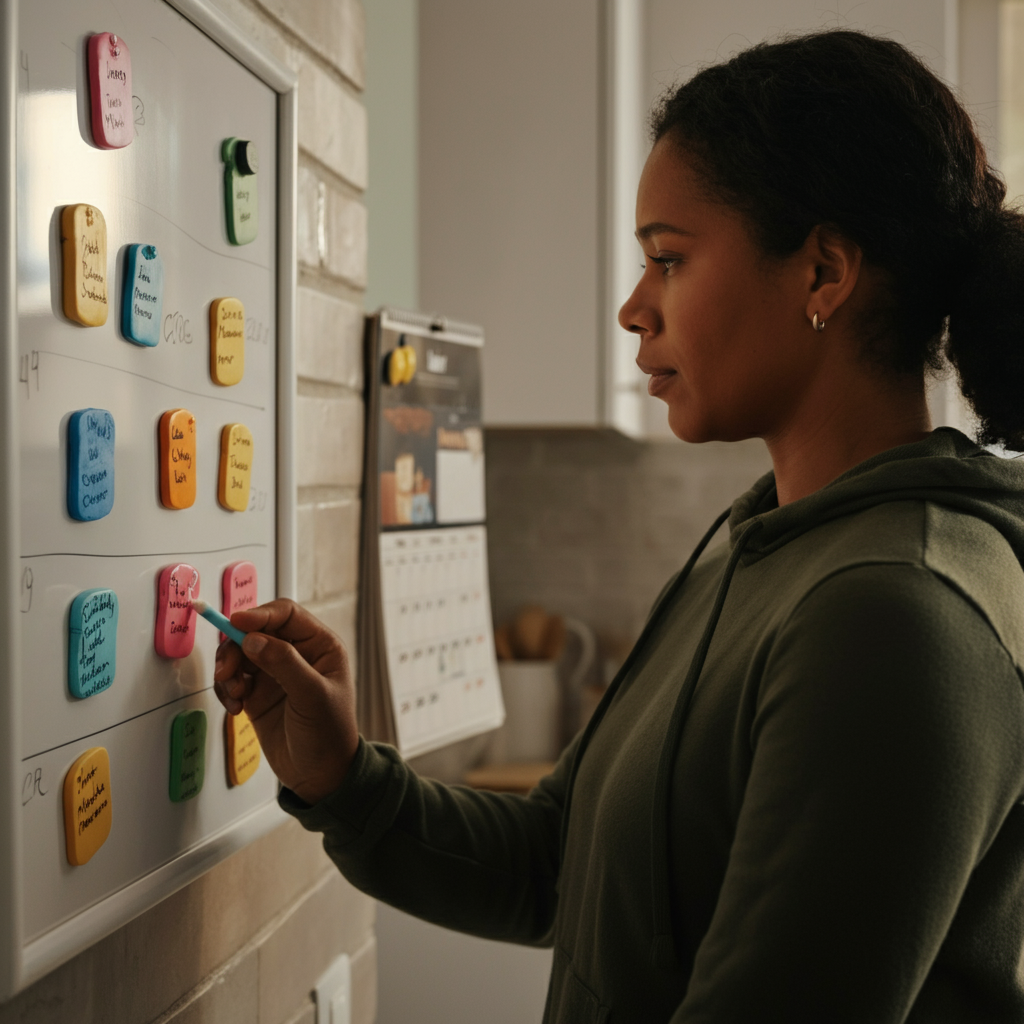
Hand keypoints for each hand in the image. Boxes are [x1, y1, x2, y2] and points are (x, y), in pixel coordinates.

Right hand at [213, 599, 358, 804]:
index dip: (259, 615)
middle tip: (227, 670)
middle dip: (236, 646)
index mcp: (320, 646)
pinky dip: (227, 688)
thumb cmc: (329, 735)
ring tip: (235, 694)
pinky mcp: (257, 692)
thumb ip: (284, 664)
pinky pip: (232, 677)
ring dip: (229, 669)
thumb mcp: (312, 696)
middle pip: (255, 630)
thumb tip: (253, 639)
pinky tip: (236, 707)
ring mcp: (275, 673)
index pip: (286, 614)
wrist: (319, 776)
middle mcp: (297, 654)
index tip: (236, 623)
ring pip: (240, 652)